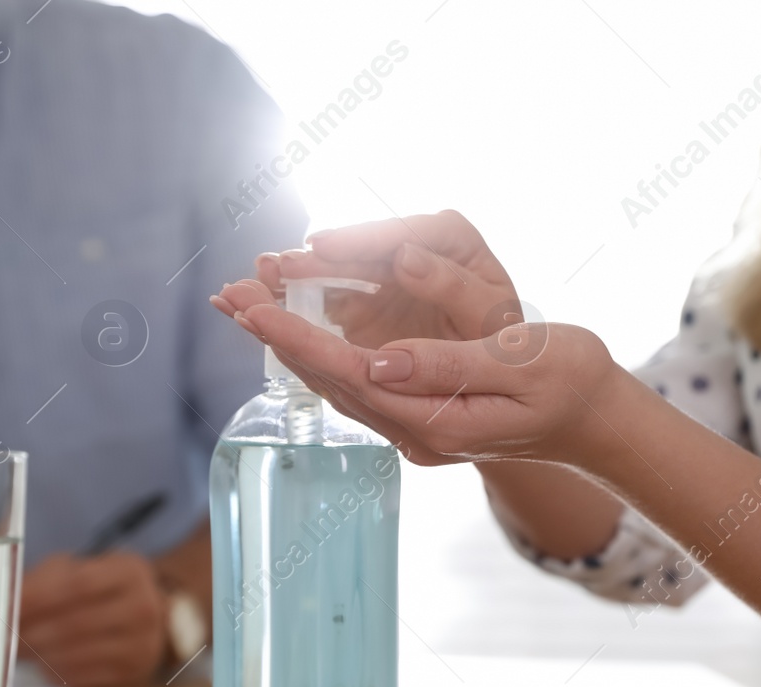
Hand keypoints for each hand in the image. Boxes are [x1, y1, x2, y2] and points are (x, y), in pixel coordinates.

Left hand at [19, 551, 167, 686]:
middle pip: (77, 622)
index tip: (7, 608)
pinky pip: (88, 677)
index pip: (77, 585)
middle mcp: (143, 606)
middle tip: (4, 637)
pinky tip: (43, 667)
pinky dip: (58, 672)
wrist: (154, 620)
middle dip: (33, 631)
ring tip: (18, 652)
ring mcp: (143, 643)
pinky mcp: (134, 672)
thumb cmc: (105, 592)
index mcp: (129, 571)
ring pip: (80, 653)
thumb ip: (48, 579)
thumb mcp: (84, 570)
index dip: (38, 598)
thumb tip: (10, 598)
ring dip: (41, 655)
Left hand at [211, 280, 619, 466]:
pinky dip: (321, 358)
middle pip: (330, 383)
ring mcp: (417, 434)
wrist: (599, 425)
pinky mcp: (421, 421)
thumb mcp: (522, 362)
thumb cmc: (573, 382)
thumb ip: (448, 363)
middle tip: (228, 297)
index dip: (298, 340)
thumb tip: (378, 360)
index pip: (351, 375)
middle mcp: (417, 435)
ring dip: (290, 349)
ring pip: (338, 387)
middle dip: (277, 340)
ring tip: (246, 309)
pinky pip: (358, 388)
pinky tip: (297, 336)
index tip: (254, 309)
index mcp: (438, 420)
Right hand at [249, 211, 519, 347]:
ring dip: (291, 279)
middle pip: (355, 249)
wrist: (506, 379)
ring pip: (332, 273)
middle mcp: (413, 248)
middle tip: (273, 266)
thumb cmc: (509, 347)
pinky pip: (323, 301)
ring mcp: (383, 276)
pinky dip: (291, 305)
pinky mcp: (364, 304)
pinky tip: (256, 307)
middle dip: (312, 260)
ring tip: (251, 283)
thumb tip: (406, 256)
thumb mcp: (492, 318)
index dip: (357, 240)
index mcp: (452, 239)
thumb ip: (452, 287)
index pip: (399, 232)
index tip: (321, 246)